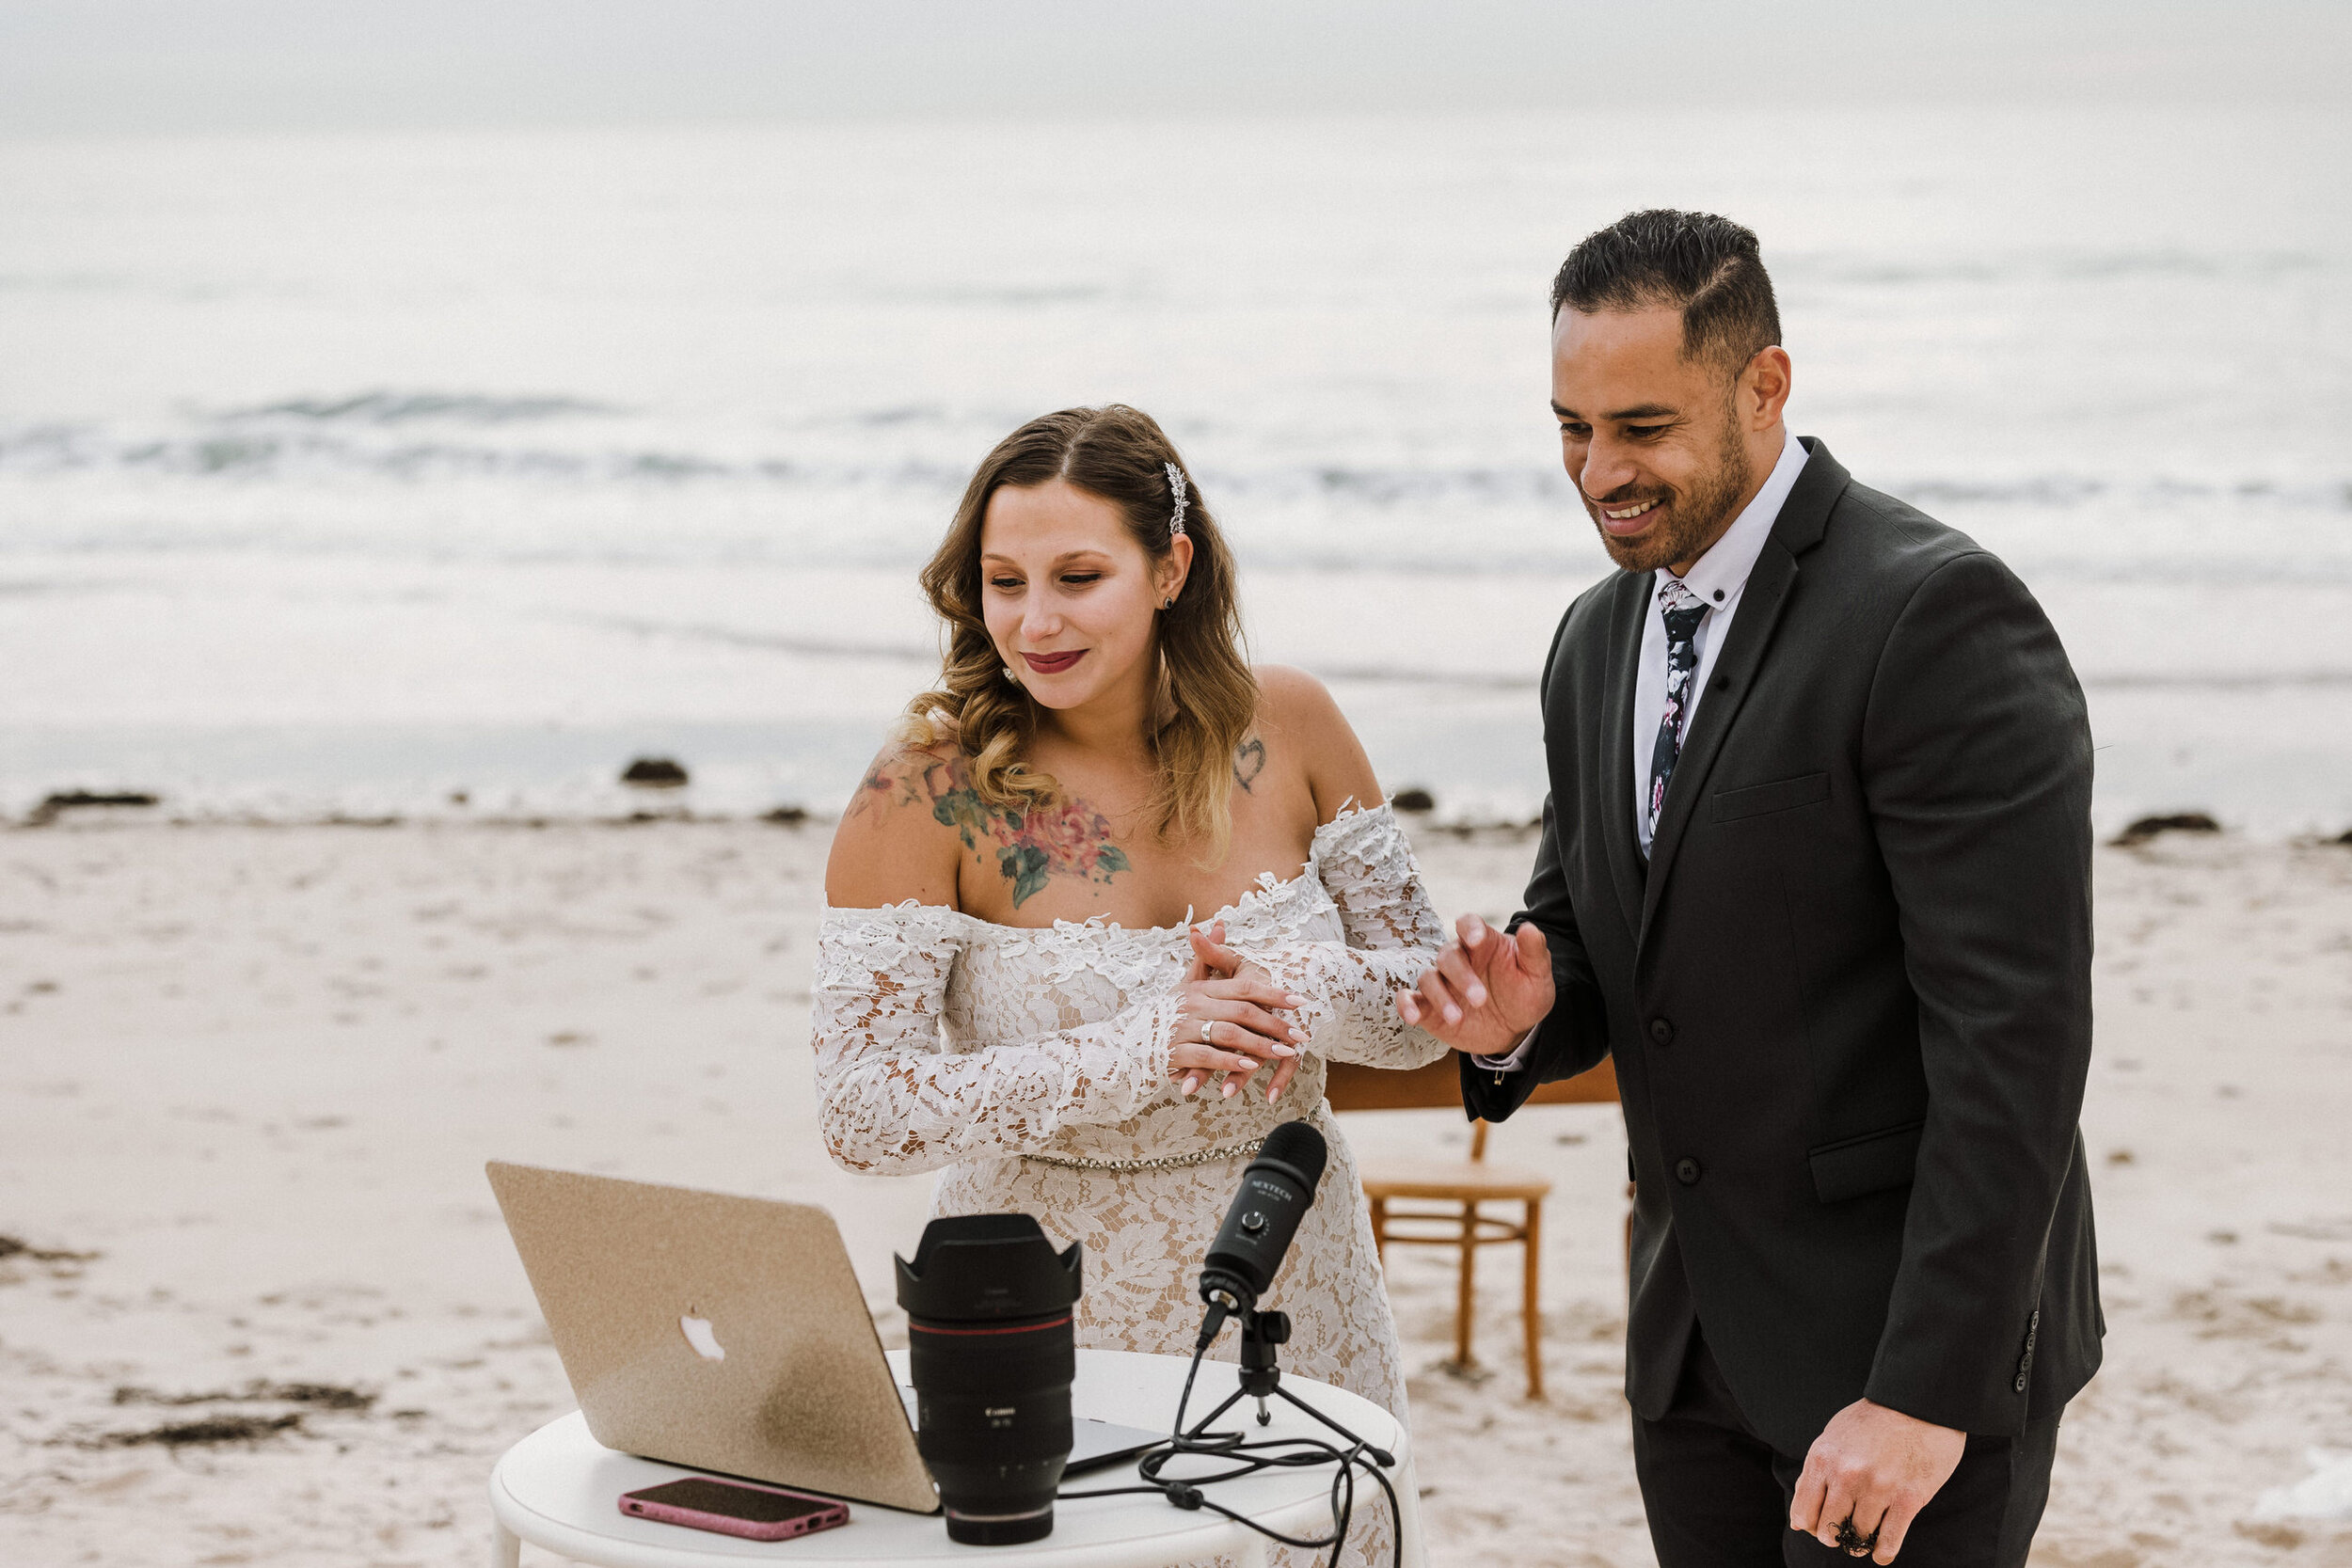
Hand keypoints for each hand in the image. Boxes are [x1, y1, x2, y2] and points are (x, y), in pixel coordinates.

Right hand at [1170, 921, 1305, 1100]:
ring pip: (1229, 1034)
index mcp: (1200, 988)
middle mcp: (1193, 1005)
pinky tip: (1251, 1067)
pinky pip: (1208, 1056)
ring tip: (1285, 1053)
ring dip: (1259, 1045)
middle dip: (1275, 1024)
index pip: (1243, 987)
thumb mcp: (1184, 984)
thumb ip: (1206, 958)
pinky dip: (1231, 1062)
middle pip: (1241, 1010)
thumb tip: (1219, 923)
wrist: (1129, 1044)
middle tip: (1301, 1035)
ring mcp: (1183, 1028)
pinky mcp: (1176, 1052)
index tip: (1300, 1002)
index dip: (1273, 993)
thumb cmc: (1165, 1014)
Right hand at [1394, 914, 1554, 1057]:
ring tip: (1457, 1018)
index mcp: (1483, 943)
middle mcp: (1459, 959)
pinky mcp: (1430, 1006)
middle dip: (1462, 976)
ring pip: (1428, 978)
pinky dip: (1407, 1005)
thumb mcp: (1537, 975)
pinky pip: (1410, 1000)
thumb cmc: (1525, 994)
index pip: (1468, 924)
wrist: (1515, 1028)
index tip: (1477, 940)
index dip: (1470, 928)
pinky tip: (1413, 1016)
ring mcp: (1442, 982)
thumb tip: (1529, 928)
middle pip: (1448, 955)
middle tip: (1481, 999)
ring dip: (1440, 997)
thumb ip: (1534, 952)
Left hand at [1789, 1399, 1965, 1562]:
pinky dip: (1882, 1553)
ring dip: (1860, 1543)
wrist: (1917, 1402)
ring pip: (1859, 1536)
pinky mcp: (1908, 1498)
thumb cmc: (1872, 1420)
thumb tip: (1799, 1513)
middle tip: (1843, 1533)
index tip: (1818, 1527)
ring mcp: (1878, 1489)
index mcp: (1823, 1459)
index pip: (1803, 1512)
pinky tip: (1880, 1552)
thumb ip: (1816, 1471)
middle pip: (1830, 1529)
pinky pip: (1889, 1541)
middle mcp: (1846, 1476)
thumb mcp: (1833, 1436)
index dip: (1809, 1526)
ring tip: (1862, 1540)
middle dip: (1834, 1536)